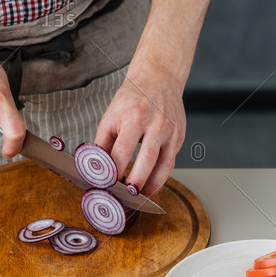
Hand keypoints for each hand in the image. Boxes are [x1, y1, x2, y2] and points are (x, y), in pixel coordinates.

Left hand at [95, 66, 186, 196]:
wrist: (159, 79)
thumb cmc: (132, 99)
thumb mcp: (111, 116)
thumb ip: (103, 143)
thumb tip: (96, 169)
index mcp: (134, 117)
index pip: (123, 150)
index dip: (115, 171)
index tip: (106, 184)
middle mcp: (156, 124)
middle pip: (147, 160)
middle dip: (135, 182)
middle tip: (124, 196)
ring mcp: (171, 131)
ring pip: (164, 166)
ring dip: (151, 186)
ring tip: (139, 198)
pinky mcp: (179, 137)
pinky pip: (171, 163)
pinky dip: (161, 178)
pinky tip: (150, 186)